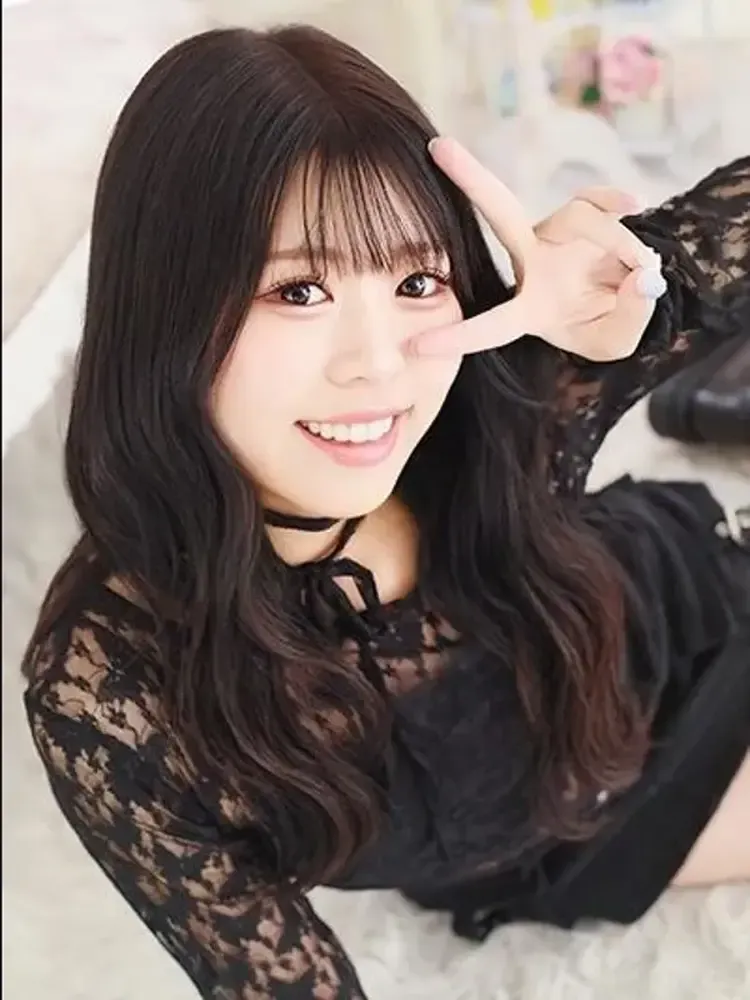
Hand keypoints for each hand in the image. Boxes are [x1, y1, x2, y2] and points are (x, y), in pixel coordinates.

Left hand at [413, 137, 666, 361]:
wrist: (626, 302)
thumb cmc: (605, 326)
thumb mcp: (617, 341)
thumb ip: (629, 315)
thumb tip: (642, 276)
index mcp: (527, 309)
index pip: (490, 325)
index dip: (458, 338)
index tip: (417, 347)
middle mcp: (531, 265)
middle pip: (500, 214)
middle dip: (471, 179)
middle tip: (438, 146)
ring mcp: (554, 235)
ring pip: (581, 218)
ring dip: (619, 243)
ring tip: (641, 267)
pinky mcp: (582, 216)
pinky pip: (596, 199)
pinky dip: (616, 202)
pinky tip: (635, 203)